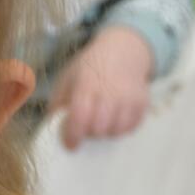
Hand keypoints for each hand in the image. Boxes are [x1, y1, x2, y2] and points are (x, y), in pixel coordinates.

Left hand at [48, 27, 152, 149]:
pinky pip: (131, 128)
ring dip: (106, 132)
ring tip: (101, 123)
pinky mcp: (142, 102)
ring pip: (116, 131)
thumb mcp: (68, 78)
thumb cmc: (90, 68)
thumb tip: (51, 128)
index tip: (71, 145)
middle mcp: (110, 91)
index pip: (80, 116)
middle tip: (86, 127)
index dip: (73, 135)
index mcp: (87, 84)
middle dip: (89, 133)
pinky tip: (114, 119)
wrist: (122, 50)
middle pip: (99, 128)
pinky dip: (121, 129)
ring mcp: (129, 97)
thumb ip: (58, 103)